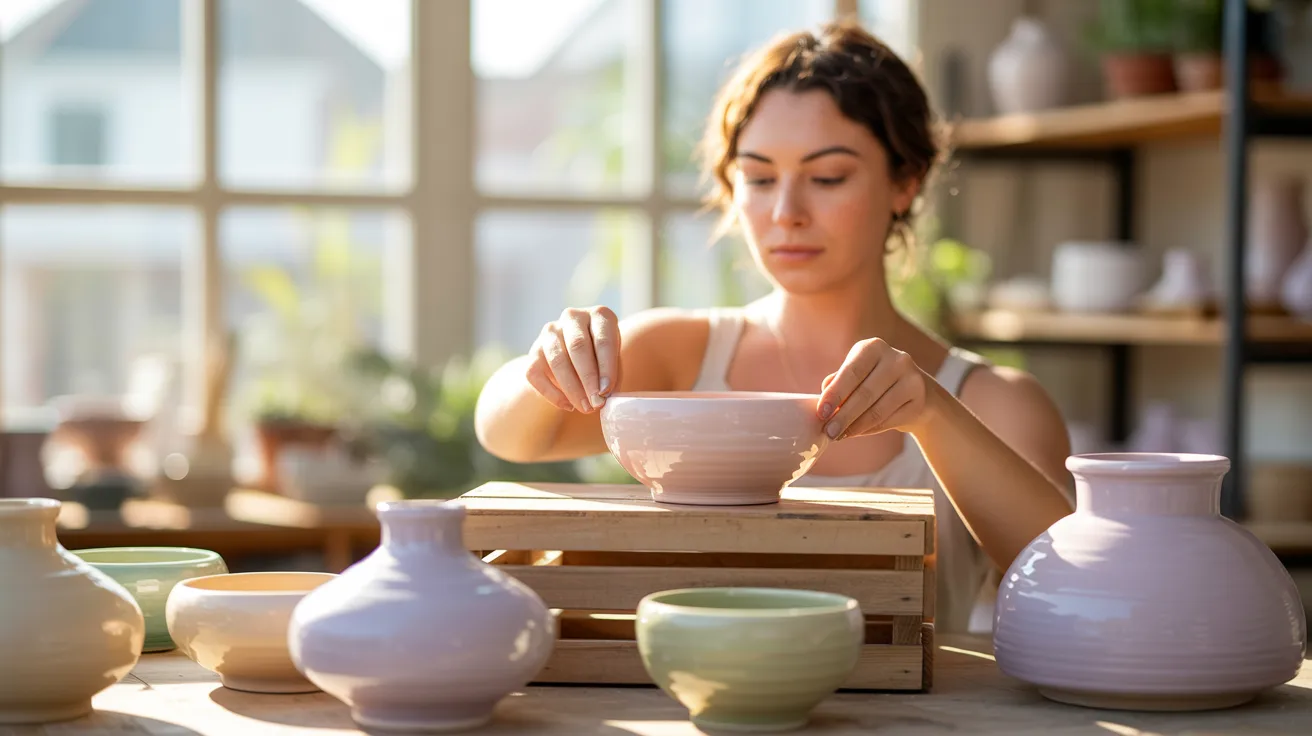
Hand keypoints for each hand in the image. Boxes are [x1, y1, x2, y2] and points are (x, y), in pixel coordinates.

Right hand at [524, 306, 619, 412]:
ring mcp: (550, 331)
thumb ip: (612, 377)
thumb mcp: (614, 363)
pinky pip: (537, 373)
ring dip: (572, 388)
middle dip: (588, 379)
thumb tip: (605, 395)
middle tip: (596, 403)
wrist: (575, 359)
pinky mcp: (534, 350)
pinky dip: (552, 393)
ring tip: (585, 408)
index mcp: (599, 315)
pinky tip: (568, 406)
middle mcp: (573, 317)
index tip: (607, 391)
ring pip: (557, 360)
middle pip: (578, 347)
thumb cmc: (603, 361)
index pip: (603, 340)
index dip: (606, 367)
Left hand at [816, 338, 931, 439]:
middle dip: (843, 416)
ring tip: (839, 436)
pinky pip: (889, 420)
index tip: (821, 413)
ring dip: (855, 426)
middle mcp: (896, 359)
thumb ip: (839, 381)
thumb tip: (824, 392)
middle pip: (865, 393)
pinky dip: (870, 429)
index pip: (852, 372)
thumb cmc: (875, 381)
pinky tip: (857, 433)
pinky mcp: (920, 400)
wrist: (918, 393)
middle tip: (828, 432)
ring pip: (877, 410)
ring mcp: (912, 379)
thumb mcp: (856, 375)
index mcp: (874, 347)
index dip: (835, 394)